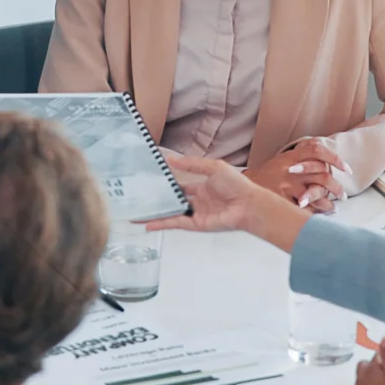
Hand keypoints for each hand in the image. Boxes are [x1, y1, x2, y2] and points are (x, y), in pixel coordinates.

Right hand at [148, 151, 277, 233]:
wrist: (248, 204)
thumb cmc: (236, 185)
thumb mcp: (213, 167)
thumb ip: (192, 164)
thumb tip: (172, 160)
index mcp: (202, 187)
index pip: (181, 186)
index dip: (168, 184)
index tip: (152, 182)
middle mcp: (197, 201)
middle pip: (173, 201)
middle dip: (158, 201)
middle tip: (140, 199)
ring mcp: (196, 213)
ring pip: (171, 213)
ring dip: (155, 214)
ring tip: (137, 215)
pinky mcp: (196, 224)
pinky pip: (176, 223)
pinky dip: (162, 223)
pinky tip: (148, 224)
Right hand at [245, 136, 347, 212]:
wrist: (242, 186)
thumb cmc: (266, 174)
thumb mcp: (282, 159)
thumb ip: (301, 155)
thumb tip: (322, 153)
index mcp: (291, 156)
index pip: (317, 150)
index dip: (334, 158)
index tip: (346, 169)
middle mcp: (290, 168)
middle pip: (322, 175)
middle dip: (336, 187)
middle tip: (343, 196)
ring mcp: (285, 184)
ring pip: (316, 193)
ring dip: (328, 203)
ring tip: (334, 209)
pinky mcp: (281, 199)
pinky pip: (303, 208)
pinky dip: (314, 213)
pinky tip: (320, 215)